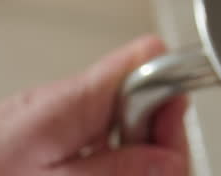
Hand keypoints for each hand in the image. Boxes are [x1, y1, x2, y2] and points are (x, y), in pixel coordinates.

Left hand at [0, 35, 187, 175]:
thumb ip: (119, 170)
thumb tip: (171, 159)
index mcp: (77, 98)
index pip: (148, 56)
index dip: (173, 91)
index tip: (170, 138)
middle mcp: (71, 100)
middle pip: (146, 100)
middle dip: (156, 143)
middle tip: (143, 174)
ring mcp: (59, 119)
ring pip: (125, 126)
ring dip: (131, 159)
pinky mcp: (47, 138)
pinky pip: (97, 141)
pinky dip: (106, 163)